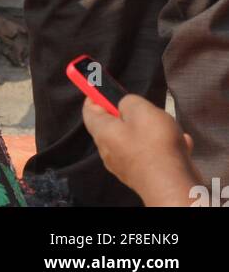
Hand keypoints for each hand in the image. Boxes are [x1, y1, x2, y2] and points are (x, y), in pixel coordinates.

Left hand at [81, 94, 201, 206]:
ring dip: (152, 130)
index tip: (101, 86)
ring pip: (136, 139)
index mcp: (103, 133)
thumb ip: (127, 101)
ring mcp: (127, 166)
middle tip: (144, 108)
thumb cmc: (155, 145)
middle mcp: (110, 152)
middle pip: (113, 125)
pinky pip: (153, 154)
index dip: (94, 96)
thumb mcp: (139, 108)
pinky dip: (165, 147)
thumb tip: (125, 106)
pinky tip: (181, 144)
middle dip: (129, 113)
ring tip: (167, 127)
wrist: (174, 185)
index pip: (89, 111)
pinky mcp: (145, 175)